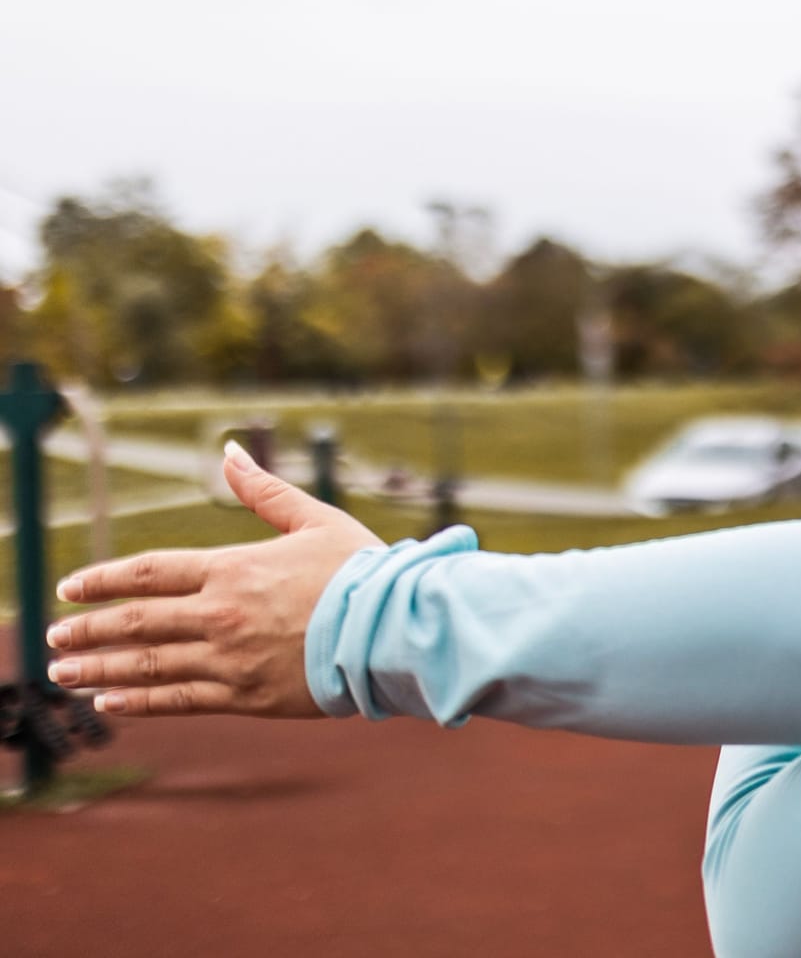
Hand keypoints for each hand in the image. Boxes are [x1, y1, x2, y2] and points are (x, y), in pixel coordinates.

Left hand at [45, 442, 384, 716]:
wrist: (395, 628)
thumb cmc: (362, 570)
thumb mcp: (314, 519)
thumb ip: (264, 491)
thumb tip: (229, 450)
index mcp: (233, 568)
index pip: (149, 573)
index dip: (103, 580)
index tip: (69, 589)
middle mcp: (220, 613)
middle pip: (135, 622)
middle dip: (88, 629)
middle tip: (53, 635)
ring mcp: (229, 658)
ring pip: (147, 665)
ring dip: (98, 667)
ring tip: (62, 672)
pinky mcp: (246, 695)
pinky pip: (178, 700)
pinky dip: (139, 702)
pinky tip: (109, 702)